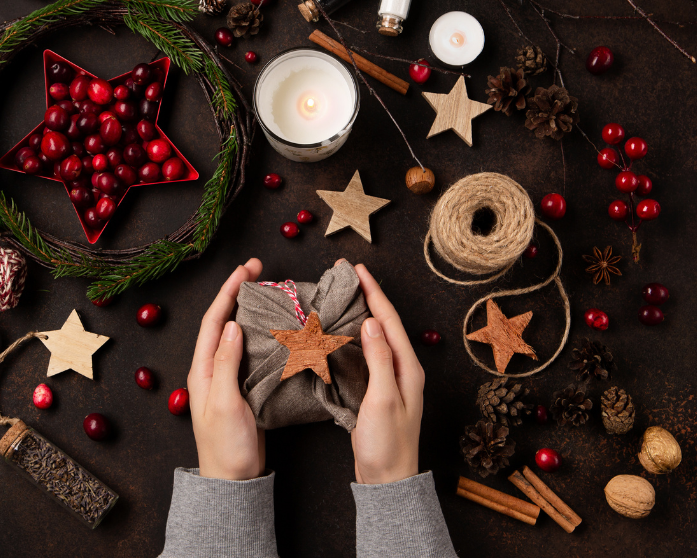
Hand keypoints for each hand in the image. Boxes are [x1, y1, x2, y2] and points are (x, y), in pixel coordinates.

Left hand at [188, 258, 265, 479]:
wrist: (233, 480)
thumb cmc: (226, 447)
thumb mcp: (225, 403)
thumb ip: (225, 364)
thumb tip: (230, 325)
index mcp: (202, 369)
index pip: (213, 320)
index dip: (228, 291)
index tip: (246, 269)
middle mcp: (211, 368)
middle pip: (223, 320)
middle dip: (238, 292)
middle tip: (258, 268)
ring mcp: (226, 377)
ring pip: (236, 332)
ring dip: (249, 309)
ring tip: (267, 289)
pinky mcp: (241, 386)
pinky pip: (248, 349)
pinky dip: (259, 331)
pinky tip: (273, 326)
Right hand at [351, 263, 424, 483]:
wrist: (388, 480)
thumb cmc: (387, 443)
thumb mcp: (382, 399)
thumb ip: (379, 359)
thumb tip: (371, 323)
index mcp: (408, 368)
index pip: (389, 321)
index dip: (374, 293)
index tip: (358, 270)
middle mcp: (403, 369)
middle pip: (384, 324)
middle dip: (367, 297)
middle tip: (347, 276)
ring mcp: (391, 379)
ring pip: (375, 337)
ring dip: (361, 314)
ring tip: (344, 296)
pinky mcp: (377, 389)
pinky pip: (366, 354)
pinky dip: (354, 337)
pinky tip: (342, 333)